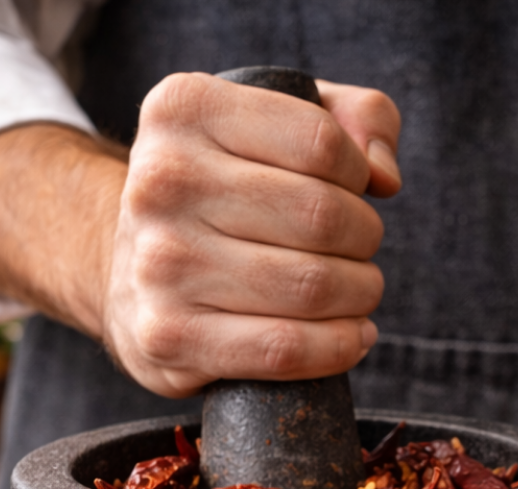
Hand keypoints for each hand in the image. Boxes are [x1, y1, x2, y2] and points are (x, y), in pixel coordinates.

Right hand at [102, 72, 401, 396]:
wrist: (133, 274)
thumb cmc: (230, 195)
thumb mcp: (282, 127)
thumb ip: (357, 118)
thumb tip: (385, 177)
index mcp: (185, 110)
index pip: (321, 142)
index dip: (358, 175)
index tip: (350, 192)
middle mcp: (161, 181)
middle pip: (323, 216)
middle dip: (364, 239)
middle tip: (357, 250)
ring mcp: (159, 264)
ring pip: (313, 286)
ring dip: (360, 295)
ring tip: (357, 292)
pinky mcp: (169, 335)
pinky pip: (287, 348)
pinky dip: (341, 347)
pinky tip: (353, 337)